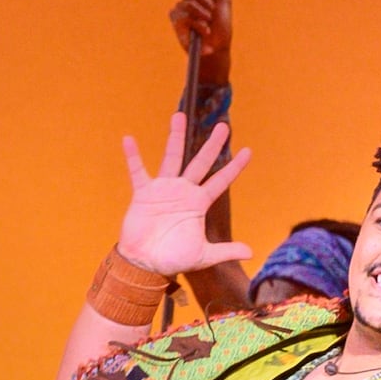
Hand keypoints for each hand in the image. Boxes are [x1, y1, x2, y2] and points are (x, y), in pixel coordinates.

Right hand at [115, 112, 254, 276]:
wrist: (146, 264)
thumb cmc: (173, 258)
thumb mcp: (203, 255)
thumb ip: (226, 251)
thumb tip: (251, 251)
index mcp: (199, 203)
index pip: (221, 181)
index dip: (234, 167)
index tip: (249, 151)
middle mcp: (183, 191)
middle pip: (200, 162)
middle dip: (212, 145)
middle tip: (224, 126)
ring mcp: (163, 190)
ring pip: (172, 158)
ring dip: (175, 137)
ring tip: (179, 115)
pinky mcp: (143, 193)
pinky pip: (138, 171)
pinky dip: (133, 156)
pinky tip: (129, 139)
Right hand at [169, 0, 232, 69]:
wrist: (217, 48)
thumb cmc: (223, 25)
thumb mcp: (223, 0)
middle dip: (206, 1)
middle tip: (212, 12)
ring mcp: (180, 8)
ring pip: (188, 2)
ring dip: (204, 15)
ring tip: (208, 24)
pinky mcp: (175, 20)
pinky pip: (184, 16)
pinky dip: (198, 25)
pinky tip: (202, 32)